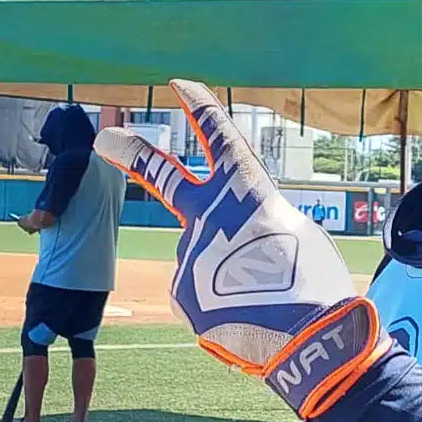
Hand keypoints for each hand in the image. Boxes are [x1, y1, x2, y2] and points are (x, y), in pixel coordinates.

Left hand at [94, 80, 388, 417]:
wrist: (306, 337)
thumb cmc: (315, 282)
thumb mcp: (296, 234)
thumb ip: (257, 224)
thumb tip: (234, 242)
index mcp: (245, 190)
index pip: (218, 135)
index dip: (200, 106)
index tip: (180, 84)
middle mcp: (206, 214)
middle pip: (160, 172)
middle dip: (130, 151)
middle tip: (106, 137)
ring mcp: (188, 252)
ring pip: (200, 259)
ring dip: (223, 276)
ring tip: (258, 302)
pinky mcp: (180, 292)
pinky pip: (198, 294)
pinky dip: (218, 305)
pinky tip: (242, 318)